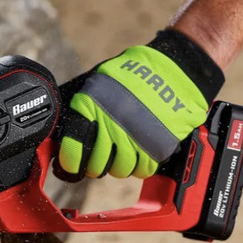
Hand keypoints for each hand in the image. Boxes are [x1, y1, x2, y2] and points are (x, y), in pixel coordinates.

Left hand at [55, 29, 223, 179]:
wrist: (175, 71)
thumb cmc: (134, 74)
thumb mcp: (100, 82)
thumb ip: (85, 106)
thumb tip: (67, 130)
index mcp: (91, 108)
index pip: (71, 149)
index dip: (70, 160)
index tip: (72, 163)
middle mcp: (111, 126)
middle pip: (95, 166)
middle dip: (95, 167)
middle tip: (98, 160)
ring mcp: (135, 139)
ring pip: (119, 171)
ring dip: (119, 166)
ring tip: (122, 153)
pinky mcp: (157, 147)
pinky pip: (142, 170)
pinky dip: (140, 165)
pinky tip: (140, 151)